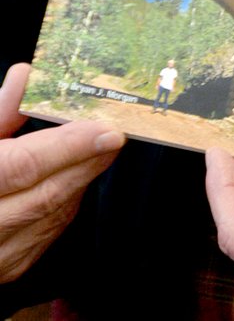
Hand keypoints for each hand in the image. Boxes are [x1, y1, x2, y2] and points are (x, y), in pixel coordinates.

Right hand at [0, 63, 125, 281]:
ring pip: (49, 218)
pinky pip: (45, 235)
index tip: (107, 130)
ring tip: (97, 150)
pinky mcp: (7, 268)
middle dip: (84, 163)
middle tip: (114, 135)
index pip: (22, 167)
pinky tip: (72, 179)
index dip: (68, 147)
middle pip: (43, 196)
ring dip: (77, 182)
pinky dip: (63, 205)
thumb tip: (26, 75)